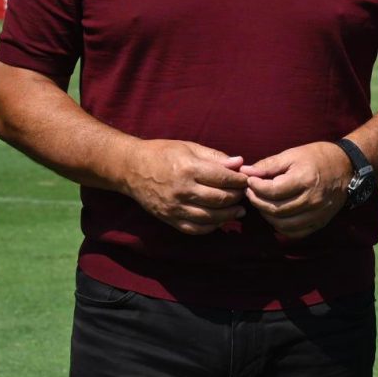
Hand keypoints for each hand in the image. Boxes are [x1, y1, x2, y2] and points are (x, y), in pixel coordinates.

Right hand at [120, 140, 249, 234]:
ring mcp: (175, 207)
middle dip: (236, 197)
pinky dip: (211, 227)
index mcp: (188, 168)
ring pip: (210, 217)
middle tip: (244, 194)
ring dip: (228, 215)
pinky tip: (220, 220)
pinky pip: (195, 229)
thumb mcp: (188, 147)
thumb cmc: (162, 153)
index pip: (222, 178)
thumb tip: (240, 162)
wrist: (131, 168)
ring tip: (239, 211)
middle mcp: (182, 190)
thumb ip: (215, 157)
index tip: (246, 179)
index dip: (239, 180)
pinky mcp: (169, 218)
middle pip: (219, 199)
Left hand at [243, 141, 353, 241]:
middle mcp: (312, 199)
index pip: (272, 191)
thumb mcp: (293, 154)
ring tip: (262, 203)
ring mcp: (317, 213)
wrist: (347, 168)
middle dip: (257, 202)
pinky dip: (281, 227)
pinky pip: (295, 232)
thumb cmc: (318, 157)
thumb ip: (268, 165)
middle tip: (251, 193)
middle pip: (275, 209)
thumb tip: (246, 172)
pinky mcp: (320, 222)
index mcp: (305, 179)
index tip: (249, 181)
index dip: (255, 187)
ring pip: (283, 224)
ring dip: (267, 216)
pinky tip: (276, 215)